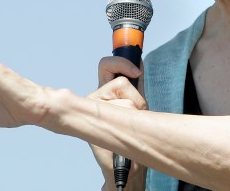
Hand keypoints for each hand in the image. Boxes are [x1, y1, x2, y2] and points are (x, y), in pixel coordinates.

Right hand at [88, 56, 147, 189]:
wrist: (125, 166)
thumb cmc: (130, 136)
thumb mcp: (135, 106)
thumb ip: (135, 85)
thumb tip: (137, 63)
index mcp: (103, 92)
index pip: (107, 66)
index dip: (121, 62)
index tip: (136, 70)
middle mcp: (94, 99)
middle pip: (121, 83)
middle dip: (136, 98)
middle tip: (136, 111)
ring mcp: (91, 113)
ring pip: (128, 102)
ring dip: (137, 115)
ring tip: (130, 130)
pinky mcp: (92, 128)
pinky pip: (123, 117)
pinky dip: (130, 126)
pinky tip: (123, 136)